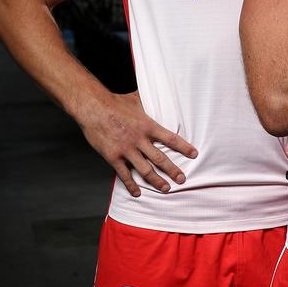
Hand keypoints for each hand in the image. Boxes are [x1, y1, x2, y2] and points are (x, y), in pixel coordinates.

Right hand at [77, 90, 197, 196]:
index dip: (184, 147)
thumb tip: (157, 93)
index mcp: (147, 125)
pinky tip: (137, 192)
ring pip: (145, 170)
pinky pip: (124, 174)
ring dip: (157, 181)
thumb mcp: (136, 99)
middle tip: (182, 179)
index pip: (171, 138)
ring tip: (166, 188)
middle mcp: (139, 139)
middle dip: (173, 170)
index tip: (194, 154)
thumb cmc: (114, 102)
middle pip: (160, 158)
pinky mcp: (113, 157)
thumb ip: (148, 102)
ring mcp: (126, 149)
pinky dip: (131, 185)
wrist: (93, 107)